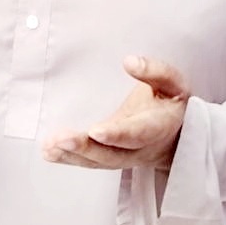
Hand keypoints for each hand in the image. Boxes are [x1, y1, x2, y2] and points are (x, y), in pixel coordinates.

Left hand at [42, 56, 190, 170]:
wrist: (176, 137)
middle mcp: (140, 148)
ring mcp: (124, 157)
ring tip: (49, 147)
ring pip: (99, 162)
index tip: (96, 131)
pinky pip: (90, 163)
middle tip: (61, 139)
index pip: (138, 133)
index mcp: (158, 127)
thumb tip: (130, 62)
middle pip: (113, 154)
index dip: (118, 134)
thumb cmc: (169, 103)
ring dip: (72, 155)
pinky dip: (68, 158)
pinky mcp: (109, 158)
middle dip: (86, 149)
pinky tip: (49, 152)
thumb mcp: (173, 83)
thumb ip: (156, 71)